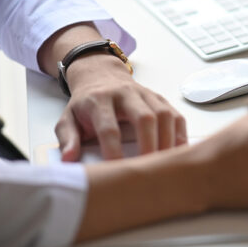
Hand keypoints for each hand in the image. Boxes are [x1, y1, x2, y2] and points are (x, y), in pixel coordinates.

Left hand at [56, 53, 186, 160]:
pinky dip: (180, 134)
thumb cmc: (86, 104)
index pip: (108, 127)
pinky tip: (178, 151)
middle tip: (149, 169)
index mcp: (99, 100)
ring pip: (164, 114)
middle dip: (149, 144)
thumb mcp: (68, 118)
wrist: (100, 76)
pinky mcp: (159, 98)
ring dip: (168, 140)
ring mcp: (145, 94)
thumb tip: (69, 160)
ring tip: (166, 163)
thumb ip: (67, 138)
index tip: (116, 170)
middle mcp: (125, 94)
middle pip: (144, 117)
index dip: (113, 150)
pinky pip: (175, 114)